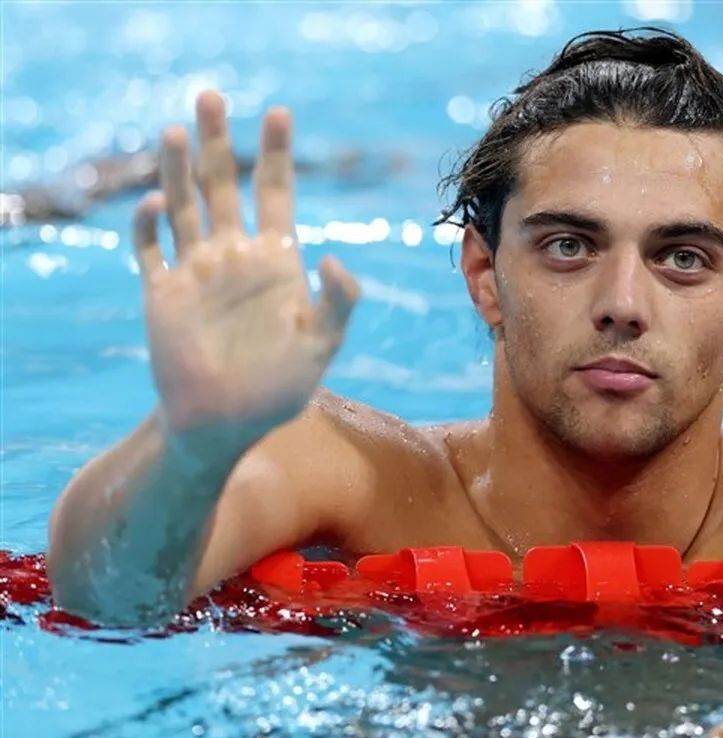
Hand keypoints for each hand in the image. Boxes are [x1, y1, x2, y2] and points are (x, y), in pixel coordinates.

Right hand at [134, 90, 358, 448]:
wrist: (226, 423)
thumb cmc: (280, 388)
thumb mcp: (323, 343)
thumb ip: (338, 301)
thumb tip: (332, 256)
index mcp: (276, 261)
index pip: (276, 192)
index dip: (277, 153)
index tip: (279, 111)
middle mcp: (234, 256)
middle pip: (225, 184)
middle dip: (219, 141)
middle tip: (211, 95)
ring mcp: (196, 271)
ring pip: (184, 205)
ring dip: (178, 169)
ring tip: (175, 129)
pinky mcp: (163, 293)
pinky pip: (151, 249)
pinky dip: (150, 225)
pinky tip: (158, 203)